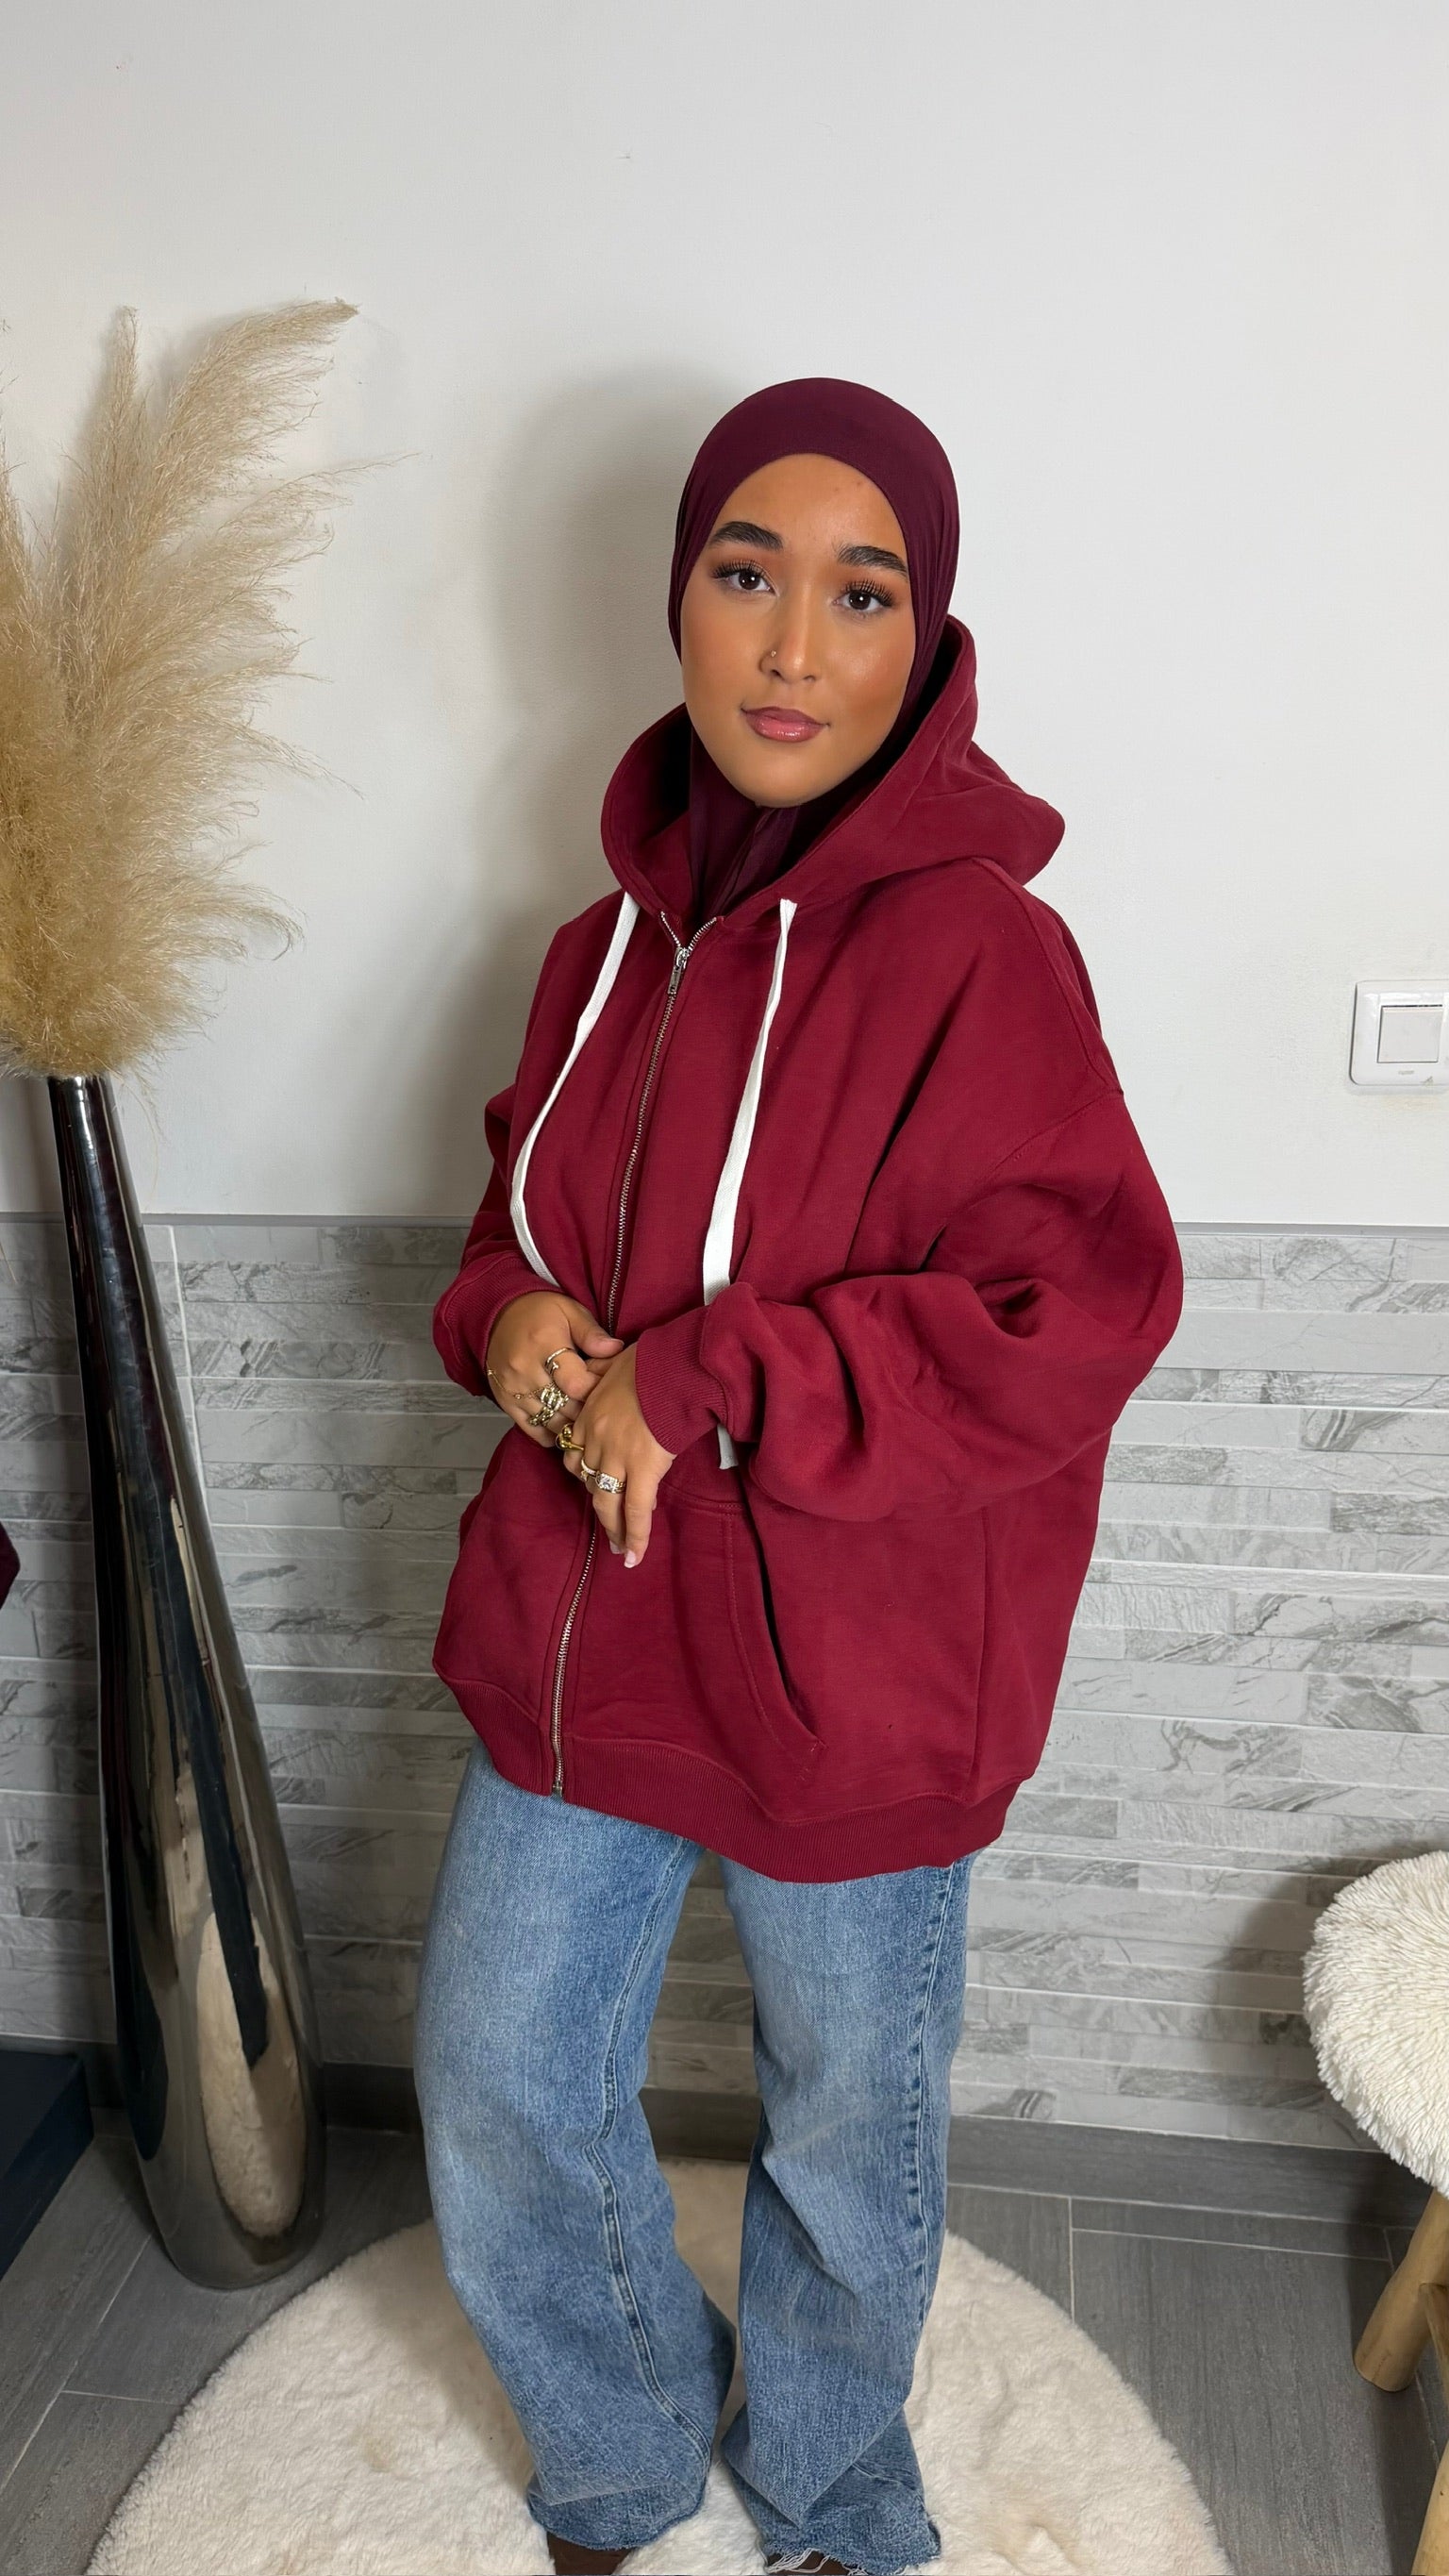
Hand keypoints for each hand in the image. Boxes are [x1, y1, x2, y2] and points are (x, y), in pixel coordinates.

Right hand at [483, 1293, 622, 1445]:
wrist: (497, 1316)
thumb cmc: (538, 1312)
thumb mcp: (569, 1311)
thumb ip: (592, 1333)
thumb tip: (615, 1350)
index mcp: (544, 1344)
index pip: (576, 1384)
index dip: (596, 1389)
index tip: (605, 1384)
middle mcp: (525, 1370)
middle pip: (566, 1407)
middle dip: (587, 1407)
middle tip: (598, 1401)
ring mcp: (513, 1389)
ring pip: (551, 1422)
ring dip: (572, 1422)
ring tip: (583, 1412)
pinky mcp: (505, 1402)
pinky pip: (532, 1429)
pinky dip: (551, 1432)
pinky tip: (563, 1423)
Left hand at [560, 1344, 675, 1565]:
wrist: (675, 1365)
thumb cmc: (653, 1360)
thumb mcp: (614, 1359)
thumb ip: (602, 1369)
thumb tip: (606, 1368)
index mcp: (589, 1414)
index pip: (577, 1452)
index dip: (588, 1469)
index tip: (601, 1479)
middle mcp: (595, 1440)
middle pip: (587, 1479)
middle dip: (599, 1503)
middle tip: (607, 1523)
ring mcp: (617, 1457)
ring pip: (606, 1501)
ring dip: (612, 1527)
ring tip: (618, 1549)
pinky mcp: (643, 1470)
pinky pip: (636, 1510)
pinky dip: (634, 1535)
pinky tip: (633, 1556)